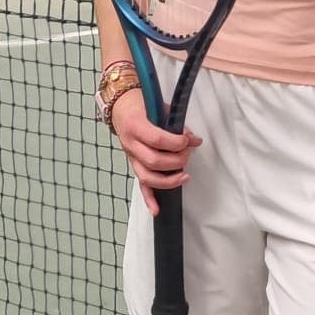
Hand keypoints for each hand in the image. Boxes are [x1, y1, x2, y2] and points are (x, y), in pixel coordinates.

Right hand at [110, 92, 201, 215]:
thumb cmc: (142, 105)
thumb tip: (194, 139)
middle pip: (154, 161)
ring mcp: (131, 157)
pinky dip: (149, 199)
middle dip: (176, 160)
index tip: (188, 141)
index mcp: (136, 125)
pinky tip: (157, 210)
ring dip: (168, 180)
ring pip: (147, 176)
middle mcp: (131, 144)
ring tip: (185, 177)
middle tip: (188, 153)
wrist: (120, 106)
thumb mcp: (159, 107)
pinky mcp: (134, 165)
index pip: (156, 139)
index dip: (175, 143)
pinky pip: (140, 185)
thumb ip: (176, 123)